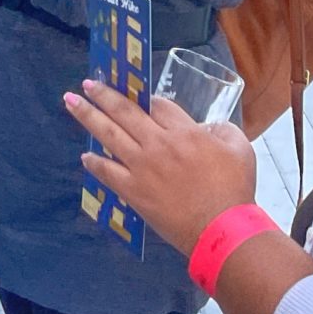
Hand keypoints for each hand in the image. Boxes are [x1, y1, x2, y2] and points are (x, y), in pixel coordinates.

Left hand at [64, 78, 256, 253]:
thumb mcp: (241, 149)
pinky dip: (95, 162)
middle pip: (125, 111)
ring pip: (109, 134)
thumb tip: (208, 127)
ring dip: (88, 116)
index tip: (137, 95)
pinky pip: (108, 172)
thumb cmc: (235, 190)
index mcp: (184, 131)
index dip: (147, 98)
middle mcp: (158, 144)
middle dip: (103, 94)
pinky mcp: (133, 191)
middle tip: (86, 84)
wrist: (221, 230)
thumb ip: (223, 130)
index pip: (157, 105)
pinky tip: (86, 155)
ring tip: (71, 102)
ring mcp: (142, 167)